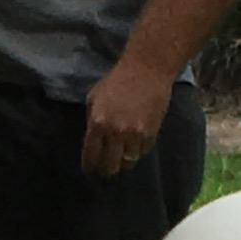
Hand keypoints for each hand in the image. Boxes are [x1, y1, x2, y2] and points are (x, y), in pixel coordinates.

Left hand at [80, 51, 173, 177]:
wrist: (147, 70)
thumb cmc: (117, 81)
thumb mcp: (94, 97)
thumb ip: (91, 120)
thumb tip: (92, 141)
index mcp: (98, 123)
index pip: (91, 156)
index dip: (90, 166)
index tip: (91, 169)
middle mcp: (116, 132)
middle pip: (109, 166)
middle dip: (106, 169)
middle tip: (105, 167)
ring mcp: (135, 135)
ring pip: (127, 163)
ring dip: (123, 161)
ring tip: (121, 156)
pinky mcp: (151, 134)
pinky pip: (142, 153)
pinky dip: (137, 151)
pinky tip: (134, 144)